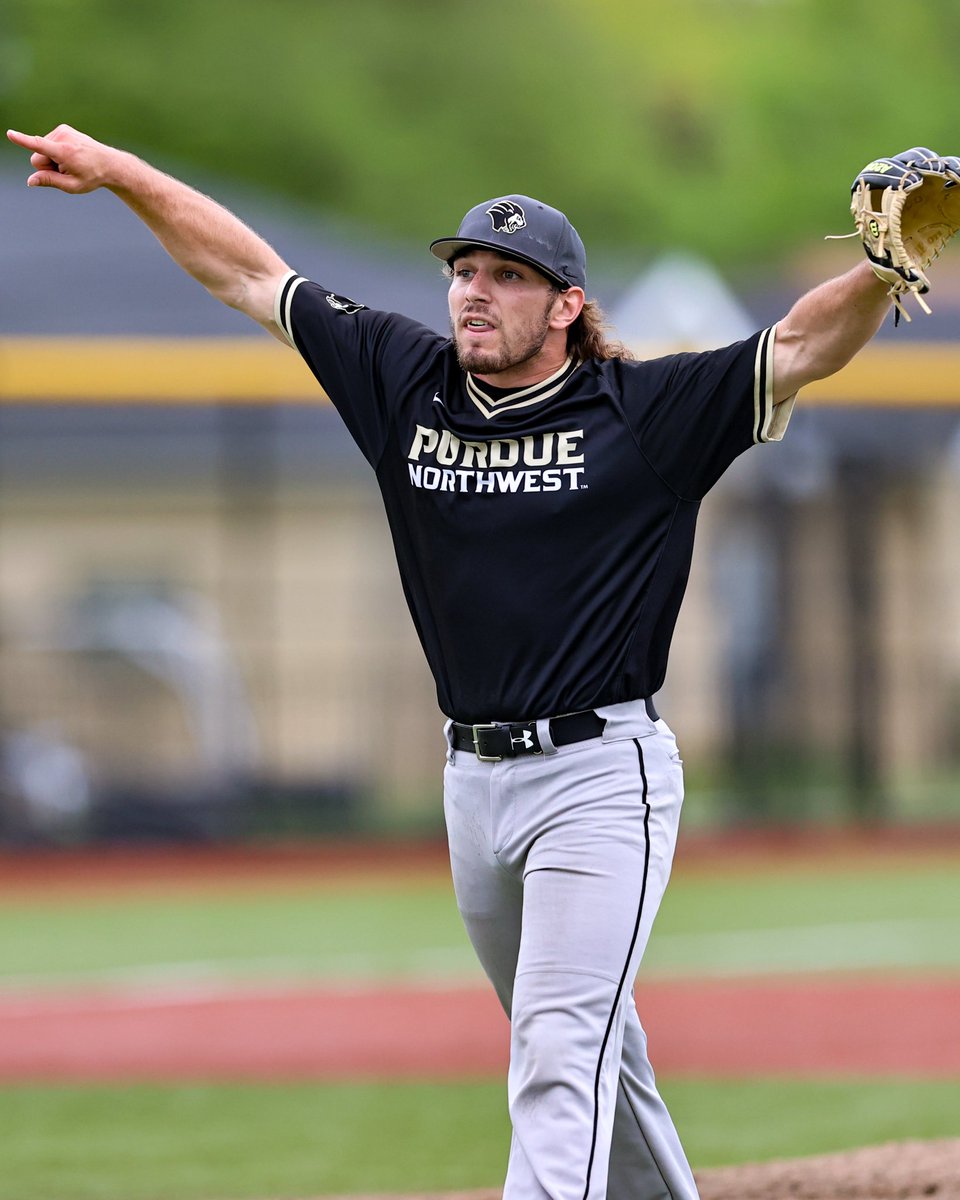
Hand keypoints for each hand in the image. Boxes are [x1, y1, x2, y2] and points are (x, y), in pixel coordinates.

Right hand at [5, 124, 121, 193]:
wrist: (110, 164)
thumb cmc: (92, 177)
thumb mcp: (72, 186)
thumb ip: (49, 181)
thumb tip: (30, 181)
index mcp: (64, 152)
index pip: (39, 146)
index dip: (23, 141)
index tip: (10, 134)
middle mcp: (63, 137)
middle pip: (37, 157)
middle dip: (46, 167)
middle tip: (66, 171)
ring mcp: (63, 131)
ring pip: (42, 150)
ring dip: (53, 159)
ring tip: (72, 163)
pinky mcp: (63, 129)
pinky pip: (48, 143)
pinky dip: (56, 152)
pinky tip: (71, 156)